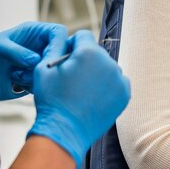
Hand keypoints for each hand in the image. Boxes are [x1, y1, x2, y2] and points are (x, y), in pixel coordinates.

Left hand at [0, 22, 66, 100]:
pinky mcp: (34, 78)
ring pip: (52, 70)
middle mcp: (39, 47)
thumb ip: (16, 51)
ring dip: (37, 75)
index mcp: (34, 32)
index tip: (51, 59)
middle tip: (35, 71)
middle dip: (48, 63)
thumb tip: (35, 59)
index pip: (58, 33)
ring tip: (17, 75)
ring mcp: (38, 63)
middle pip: (59, 53)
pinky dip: (32, 85)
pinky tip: (16, 81)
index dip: (60, 44)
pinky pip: (43, 83)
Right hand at [28, 30, 130, 168]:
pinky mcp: (124, 94)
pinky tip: (93, 96)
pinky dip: (107, 86)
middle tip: (72, 78)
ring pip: (106, 67)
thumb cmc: (52, 100)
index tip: (65, 60)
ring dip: (96, 73)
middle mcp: (108, 62)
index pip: (83, 36)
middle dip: (84, 60)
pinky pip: (116, 82)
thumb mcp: (44, 68)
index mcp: (89, 52)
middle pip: (95, 52)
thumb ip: (56, 46)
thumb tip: (64, 36)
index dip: (71, 45)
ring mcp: (119, 79)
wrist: (64, 132)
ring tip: (82, 91)